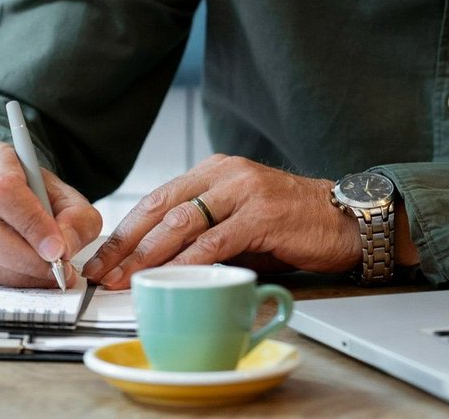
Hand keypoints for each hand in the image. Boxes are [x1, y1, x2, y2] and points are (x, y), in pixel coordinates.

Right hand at [0, 141, 102, 287]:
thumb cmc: (32, 193)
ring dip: (16, 275)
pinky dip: (1, 283)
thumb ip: (76, 218)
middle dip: (25, 258)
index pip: (3, 189)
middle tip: (55, 270)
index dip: (31, 222)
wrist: (2, 196)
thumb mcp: (64, 195)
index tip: (56, 248)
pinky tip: (22, 277)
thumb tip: (64, 248)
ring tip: (44, 276)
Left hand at [82, 154, 360, 288]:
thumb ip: (204, 233)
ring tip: (128, 279)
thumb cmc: (293, 224)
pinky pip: (215, 241)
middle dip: (126, 243)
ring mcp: (244, 190)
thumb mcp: (240, 222)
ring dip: (149, 254)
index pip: (157, 198)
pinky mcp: (262, 213)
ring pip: (182, 221)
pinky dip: (188, 263)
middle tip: (101, 272)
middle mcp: (225, 173)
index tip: (101, 258)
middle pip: (160, 206)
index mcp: (215, 170)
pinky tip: (172, 278)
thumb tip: (159, 264)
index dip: (125, 230)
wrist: (347, 218)